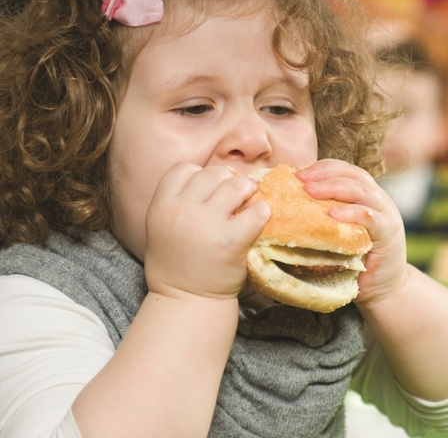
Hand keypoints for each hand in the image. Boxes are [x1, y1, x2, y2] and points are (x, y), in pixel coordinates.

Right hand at [144, 163, 269, 299]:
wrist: (186, 301)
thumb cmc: (177, 265)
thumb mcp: (161, 228)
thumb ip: (177, 202)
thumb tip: (213, 179)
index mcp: (161, 206)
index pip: (184, 169)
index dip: (199, 174)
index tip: (209, 188)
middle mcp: (182, 211)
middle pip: (212, 174)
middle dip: (226, 180)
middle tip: (235, 193)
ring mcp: (207, 224)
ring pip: (235, 185)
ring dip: (246, 189)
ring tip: (250, 198)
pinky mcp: (232, 240)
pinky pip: (255, 212)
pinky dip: (261, 211)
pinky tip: (260, 216)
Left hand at [296, 159, 407, 306]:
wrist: (382, 290)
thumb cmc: (353, 261)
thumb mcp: (337, 233)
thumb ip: (322, 216)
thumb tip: (286, 206)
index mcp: (365, 195)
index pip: (345, 170)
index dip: (322, 167)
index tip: (297, 172)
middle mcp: (378, 200)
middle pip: (352, 175)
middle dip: (324, 174)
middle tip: (300, 179)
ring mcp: (386, 215)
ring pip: (362, 191)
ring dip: (334, 188)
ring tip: (310, 191)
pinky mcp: (388, 234)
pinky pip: (370, 217)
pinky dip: (351, 213)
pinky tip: (332, 214)